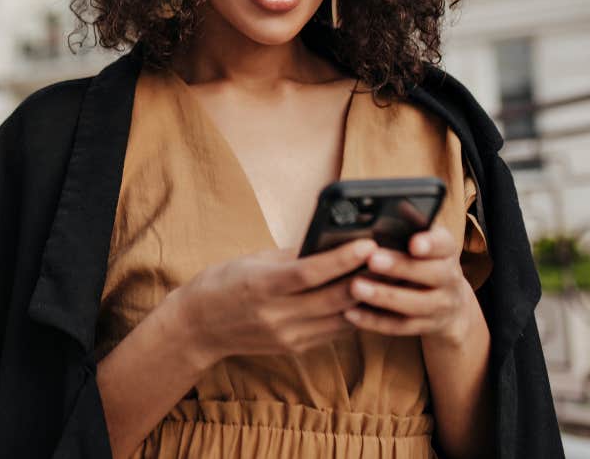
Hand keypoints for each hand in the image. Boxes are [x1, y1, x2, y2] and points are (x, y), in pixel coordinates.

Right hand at [172, 238, 376, 365]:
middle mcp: (276, 315)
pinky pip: (333, 331)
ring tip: (387, 278)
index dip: (342, 259)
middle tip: (390, 259)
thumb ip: (292, 256)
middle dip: (365, 278)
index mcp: (262, 286)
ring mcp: (287, 336)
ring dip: (366, 299)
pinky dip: (352, 314)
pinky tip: (366, 298)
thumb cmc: (224, 283)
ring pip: (340, 319)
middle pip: (333, 299)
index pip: (310, 273)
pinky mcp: (295, 347)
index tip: (367, 243)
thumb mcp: (253, 261)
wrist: (199, 326)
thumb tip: (330, 243)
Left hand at [344, 225, 480, 344]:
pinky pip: (400, 327)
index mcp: (446, 251)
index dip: (431, 244)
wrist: (449, 302)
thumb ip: (408, 223)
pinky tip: (350, 313)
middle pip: (432, 274)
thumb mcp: (421, 237)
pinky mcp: (424, 327)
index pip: (445, 244)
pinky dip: (374, 321)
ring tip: (355, 286)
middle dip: (401, 267)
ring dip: (384, 296)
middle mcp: (449, 278)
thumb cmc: (422, 259)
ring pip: (415, 305)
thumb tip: (394, 202)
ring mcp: (439, 306)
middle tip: (372, 259)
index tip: (414, 242)